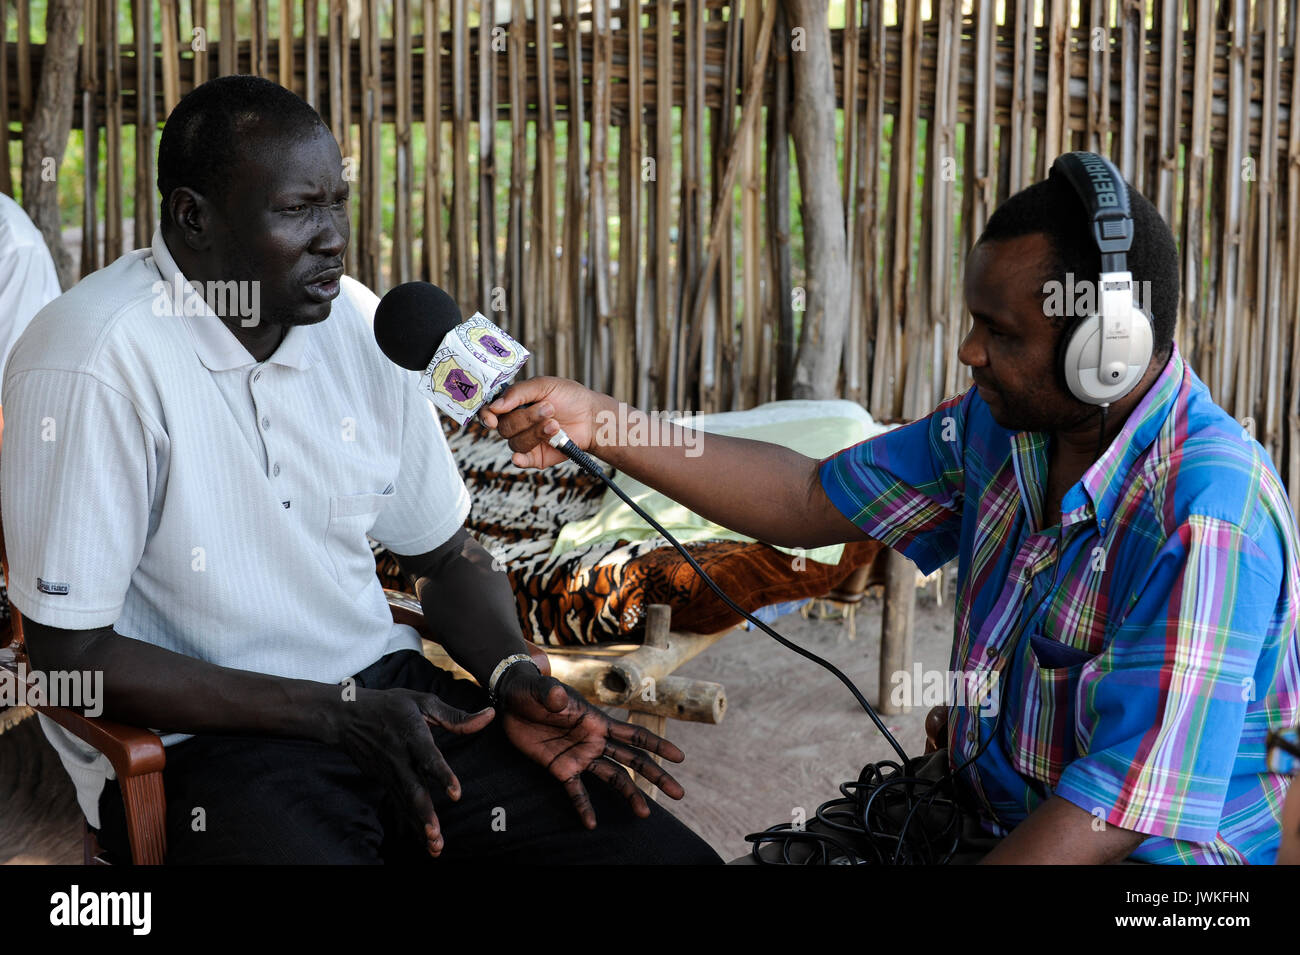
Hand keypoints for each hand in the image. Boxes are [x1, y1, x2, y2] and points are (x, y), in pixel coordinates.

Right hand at [329, 687, 493, 855]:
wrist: (346, 716)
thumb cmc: (391, 706)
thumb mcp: (422, 702)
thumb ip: (457, 716)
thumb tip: (490, 716)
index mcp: (412, 735)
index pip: (428, 757)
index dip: (443, 775)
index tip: (456, 794)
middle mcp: (400, 757)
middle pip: (413, 789)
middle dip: (425, 813)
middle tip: (436, 834)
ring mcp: (390, 772)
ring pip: (406, 803)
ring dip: (420, 825)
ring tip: (435, 845)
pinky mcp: (384, 781)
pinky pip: (400, 804)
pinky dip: (411, 823)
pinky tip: (425, 840)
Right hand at [480, 376, 612, 468]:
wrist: (592, 416)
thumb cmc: (569, 397)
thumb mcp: (543, 385)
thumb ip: (517, 393)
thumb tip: (495, 406)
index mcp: (512, 404)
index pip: (488, 412)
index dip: (486, 416)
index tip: (493, 417)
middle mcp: (515, 423)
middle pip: (504, 428)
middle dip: (527, 418)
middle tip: (549, 408)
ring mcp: (525, 441)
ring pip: (515, 443)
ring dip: (536, 432)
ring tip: (556, 424)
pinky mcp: (536, 456)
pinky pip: (521, 461)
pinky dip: (520, 459)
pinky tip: (523, 457)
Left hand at [495, 663, 685, 826]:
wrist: (510, 700)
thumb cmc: (531, 690)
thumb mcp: (541, 690)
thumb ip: (552, 695)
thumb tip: (560, 698)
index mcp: (597, 722)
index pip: (634, 735)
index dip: (657, 745)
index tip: (679, 757)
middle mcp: (594, 741)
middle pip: (632, 761)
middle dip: (656, 775)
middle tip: (678, 794)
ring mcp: (579, 756)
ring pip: (613, 778)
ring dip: (630, 795)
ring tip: (644, 814)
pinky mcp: (560, 768)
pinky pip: (576, 792)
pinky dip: (584, 808)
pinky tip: (591, 824)